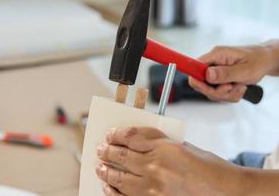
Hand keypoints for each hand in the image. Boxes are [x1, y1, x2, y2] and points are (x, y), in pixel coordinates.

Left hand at [96, 127, 244, 195]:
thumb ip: (161, 144)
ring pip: (120, 177)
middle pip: (122, 156)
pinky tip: (107, 185)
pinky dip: (113, 191)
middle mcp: (157, 167)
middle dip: (106, 151)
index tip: (110, 134)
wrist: (226, 191)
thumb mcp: (185, 147)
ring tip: (99, 166)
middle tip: (100, 149)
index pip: (131, 137)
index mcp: (166, 148)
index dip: (116, 134)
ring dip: (106, 170)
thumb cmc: (210, 167)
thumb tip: (138, 143)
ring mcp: (154, 188)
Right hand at [189, 45, 275, 101]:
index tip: (206, 88)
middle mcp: (213, 63)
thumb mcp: (244, 70)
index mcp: (216, 55)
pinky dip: (229, 94)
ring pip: (210, 91)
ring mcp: (215, 72)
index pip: (194, 68)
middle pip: (201, 84)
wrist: (266, 61)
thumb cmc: (258, 61)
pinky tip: (238, 87)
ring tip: (239, 86)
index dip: (197, 80)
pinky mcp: (219, 79)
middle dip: (217, 91)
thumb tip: (208, 74)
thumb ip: (225, 73)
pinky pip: (218, 93)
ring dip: (226, 94)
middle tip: (231, 87)